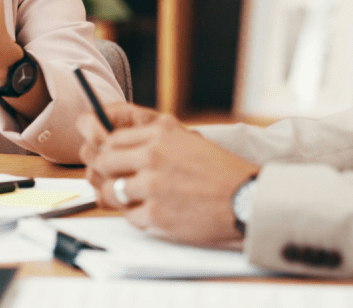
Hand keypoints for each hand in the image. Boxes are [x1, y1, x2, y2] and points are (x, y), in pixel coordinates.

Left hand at [81, 110, 258, 245]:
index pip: (113, 139)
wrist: (247, 199)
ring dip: (121, 198)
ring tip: (136, 201)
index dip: (109, 152)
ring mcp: (153, 185)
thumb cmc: (223, 172)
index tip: (113, 162)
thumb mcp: (189, 141)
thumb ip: (156, 141)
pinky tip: (155, 214)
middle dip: (107, 174)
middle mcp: (153, 156)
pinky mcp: (157, 214)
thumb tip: (124, 148)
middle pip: (105, 162)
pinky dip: (139, 217)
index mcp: (160, 134)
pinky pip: (130, 216)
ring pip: (112, 191)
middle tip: (117, 182)